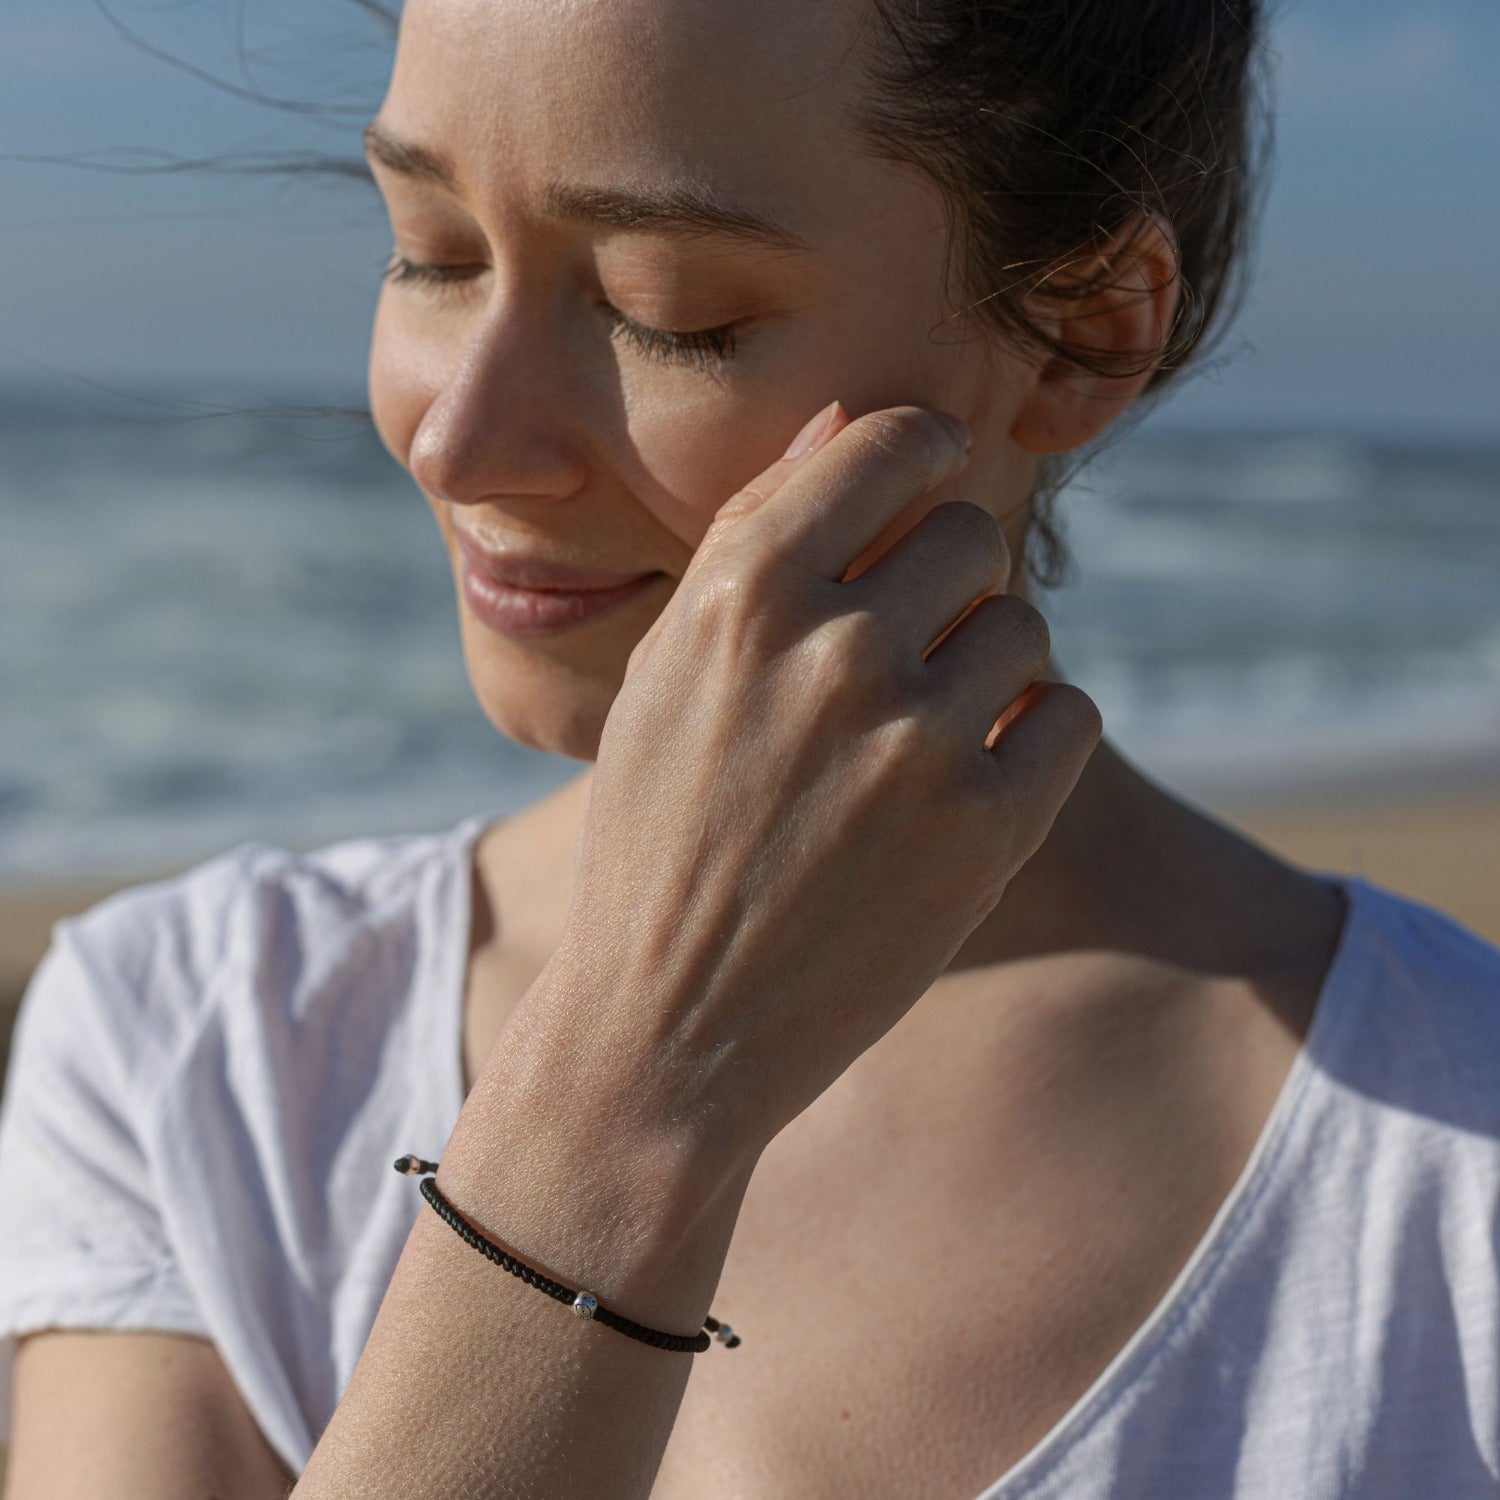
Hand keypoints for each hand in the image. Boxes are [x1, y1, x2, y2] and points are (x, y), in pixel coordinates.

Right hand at [544, 402, 1101, 1173]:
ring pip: (1025, 629)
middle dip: (950, 580)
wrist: (671, 1021)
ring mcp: (916, 743)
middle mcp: (834, 652)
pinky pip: (1068, 714)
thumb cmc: (661, 830)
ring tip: (919, 733)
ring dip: (989, 665)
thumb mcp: (669, 671)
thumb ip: (755, 533)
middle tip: (905, 649)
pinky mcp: (986, 831)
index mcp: (742, 594)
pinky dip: (1034, 734)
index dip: (923, 453)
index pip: (891, 444)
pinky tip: (971, 776)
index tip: (927, 482)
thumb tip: (850, 421)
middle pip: (972, 537)